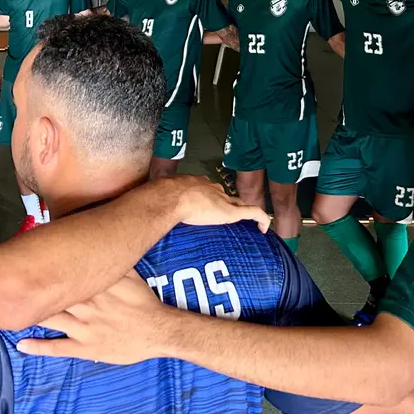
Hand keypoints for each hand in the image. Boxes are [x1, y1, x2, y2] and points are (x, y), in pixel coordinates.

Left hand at [17, 270, 172, 364]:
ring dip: (28, 315)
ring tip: (4, 312)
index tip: (18, 261)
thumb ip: (110, 258)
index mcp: (94, 284)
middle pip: (51, 294)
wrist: (159, 330)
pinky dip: (38, 347)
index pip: (62, 272)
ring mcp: (84, 328)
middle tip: (3, 284)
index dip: (39, 267)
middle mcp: (86, 304)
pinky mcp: (86, 348)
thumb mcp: (129, 273)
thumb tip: (96, 235)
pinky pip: (58, 348)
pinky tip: (21, 345)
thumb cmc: (142, 301)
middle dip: (28, 289)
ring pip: (50, 320)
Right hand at [152, 175, 269, 230]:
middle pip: (225, 195)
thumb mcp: (160, 199)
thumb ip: (161, 205)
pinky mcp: (231, 211)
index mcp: (195, 184)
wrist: (170, 197)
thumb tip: (149, 214)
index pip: (208, 190)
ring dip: (243, 212)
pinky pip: (253, 212)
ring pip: (239, 203)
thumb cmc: (161, 198)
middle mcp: (212, 189)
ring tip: (248, 222)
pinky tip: (265, 229)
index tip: (209, 207)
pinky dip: (261, 219)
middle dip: (228, 203)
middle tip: (228, 215)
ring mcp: (222, 199)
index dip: (211, 198)